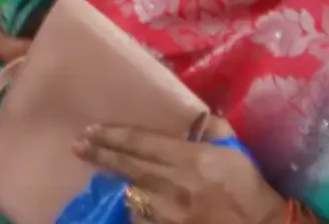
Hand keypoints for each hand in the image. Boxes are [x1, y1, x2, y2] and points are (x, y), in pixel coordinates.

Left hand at [77, 128, 281, 223]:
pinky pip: (147, 222)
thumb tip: (194, 115)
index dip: (112, 135)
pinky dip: (134, 215)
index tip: (90, 130)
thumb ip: (211, 129)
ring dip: (113, 187)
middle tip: (78, 146)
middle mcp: (175, 184)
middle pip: (128, 167)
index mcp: (188, 158)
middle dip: (100, 155)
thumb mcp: (233, 149)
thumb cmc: (250, 186)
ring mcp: (174, 214)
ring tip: (94, 177)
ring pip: (132, 198)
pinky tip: (121, 208)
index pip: (140, 143)